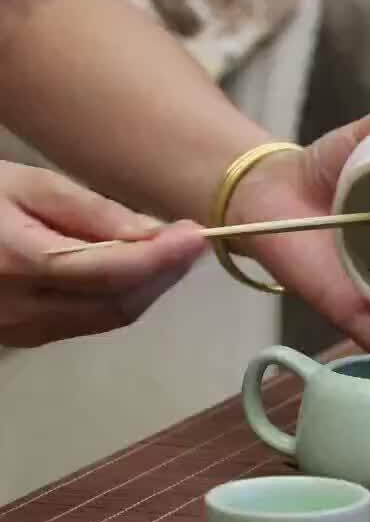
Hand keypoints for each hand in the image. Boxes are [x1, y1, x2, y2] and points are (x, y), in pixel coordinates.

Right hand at [0, 162, 206, 346]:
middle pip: (119, 302)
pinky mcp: (24, 337)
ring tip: (173, 251)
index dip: (163, 257)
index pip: (113, 271)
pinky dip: (123, 296)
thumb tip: (153, 235)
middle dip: (165, 273)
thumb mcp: (27, 184)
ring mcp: (21, 330)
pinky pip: (89, 321)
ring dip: (150, 287)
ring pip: (110, 317)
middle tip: (192, 240)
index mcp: (19, 261)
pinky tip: (137, 269)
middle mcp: (21, 308)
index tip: (198, 234)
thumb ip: (92, 211)